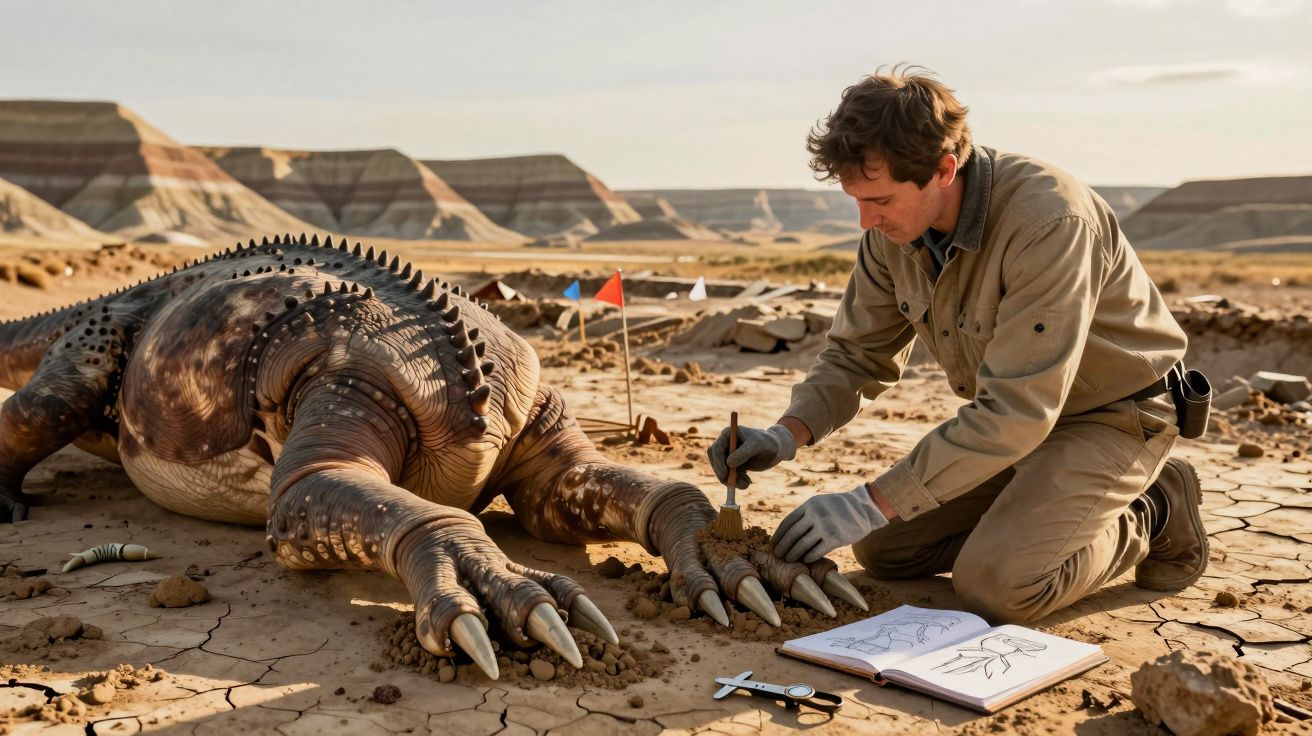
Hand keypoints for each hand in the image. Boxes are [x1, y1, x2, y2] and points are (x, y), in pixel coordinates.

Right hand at [707, 423, 796, 488]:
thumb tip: (728, 463)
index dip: (718, 462)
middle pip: (715, 460)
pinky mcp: (734, 465)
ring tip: (746, 483)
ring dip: (731, 480)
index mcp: (728, 434)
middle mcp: (726, 444)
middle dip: (722, 473)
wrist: (777, 449)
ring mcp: (729, 455)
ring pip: (722, 471)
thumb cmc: (768, 442)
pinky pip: (729, 476)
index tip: (724, 474)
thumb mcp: (757, 445)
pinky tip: (748, 482)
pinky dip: (736, 482)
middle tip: (731, 484)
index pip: (716, 448)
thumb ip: (744, 453)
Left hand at [772, 484, 889, 562]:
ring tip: (788, 559)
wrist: (864, 509)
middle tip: (778, 554)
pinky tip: (805, 560)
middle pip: (793, 534)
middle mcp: (816, 515)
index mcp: (810, 505)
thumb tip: (786, 530)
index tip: (774, 543)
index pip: (788, 522)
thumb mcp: (820, 503)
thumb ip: (805, 513)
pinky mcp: (835, 538)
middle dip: (783, 546)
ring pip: (802, 544)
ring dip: (793, 554)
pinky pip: (816, 551)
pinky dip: (808, 557)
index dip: (779, 534)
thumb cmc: (838, 508)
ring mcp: (826, 526)